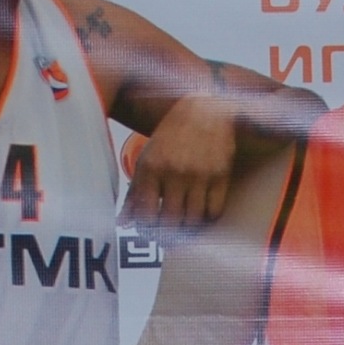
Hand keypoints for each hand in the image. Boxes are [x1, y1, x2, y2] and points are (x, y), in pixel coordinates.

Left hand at [120, 93, 238, 232]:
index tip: (151, 232)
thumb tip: (123, 223)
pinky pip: (214, 211)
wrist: (204, 110)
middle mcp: (175, 172)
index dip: (148, 230)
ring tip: (185, 223)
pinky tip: (202, 212)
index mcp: (152, 168)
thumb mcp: (148, 160)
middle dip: (169, 234)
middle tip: (169, 234)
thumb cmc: (171, 138)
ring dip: (189, 227)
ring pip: (194, 220)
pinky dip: (208, 218)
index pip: (146, 214)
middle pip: (171, 222)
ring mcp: (199, 175)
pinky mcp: (220, 176)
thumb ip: (135, 193)